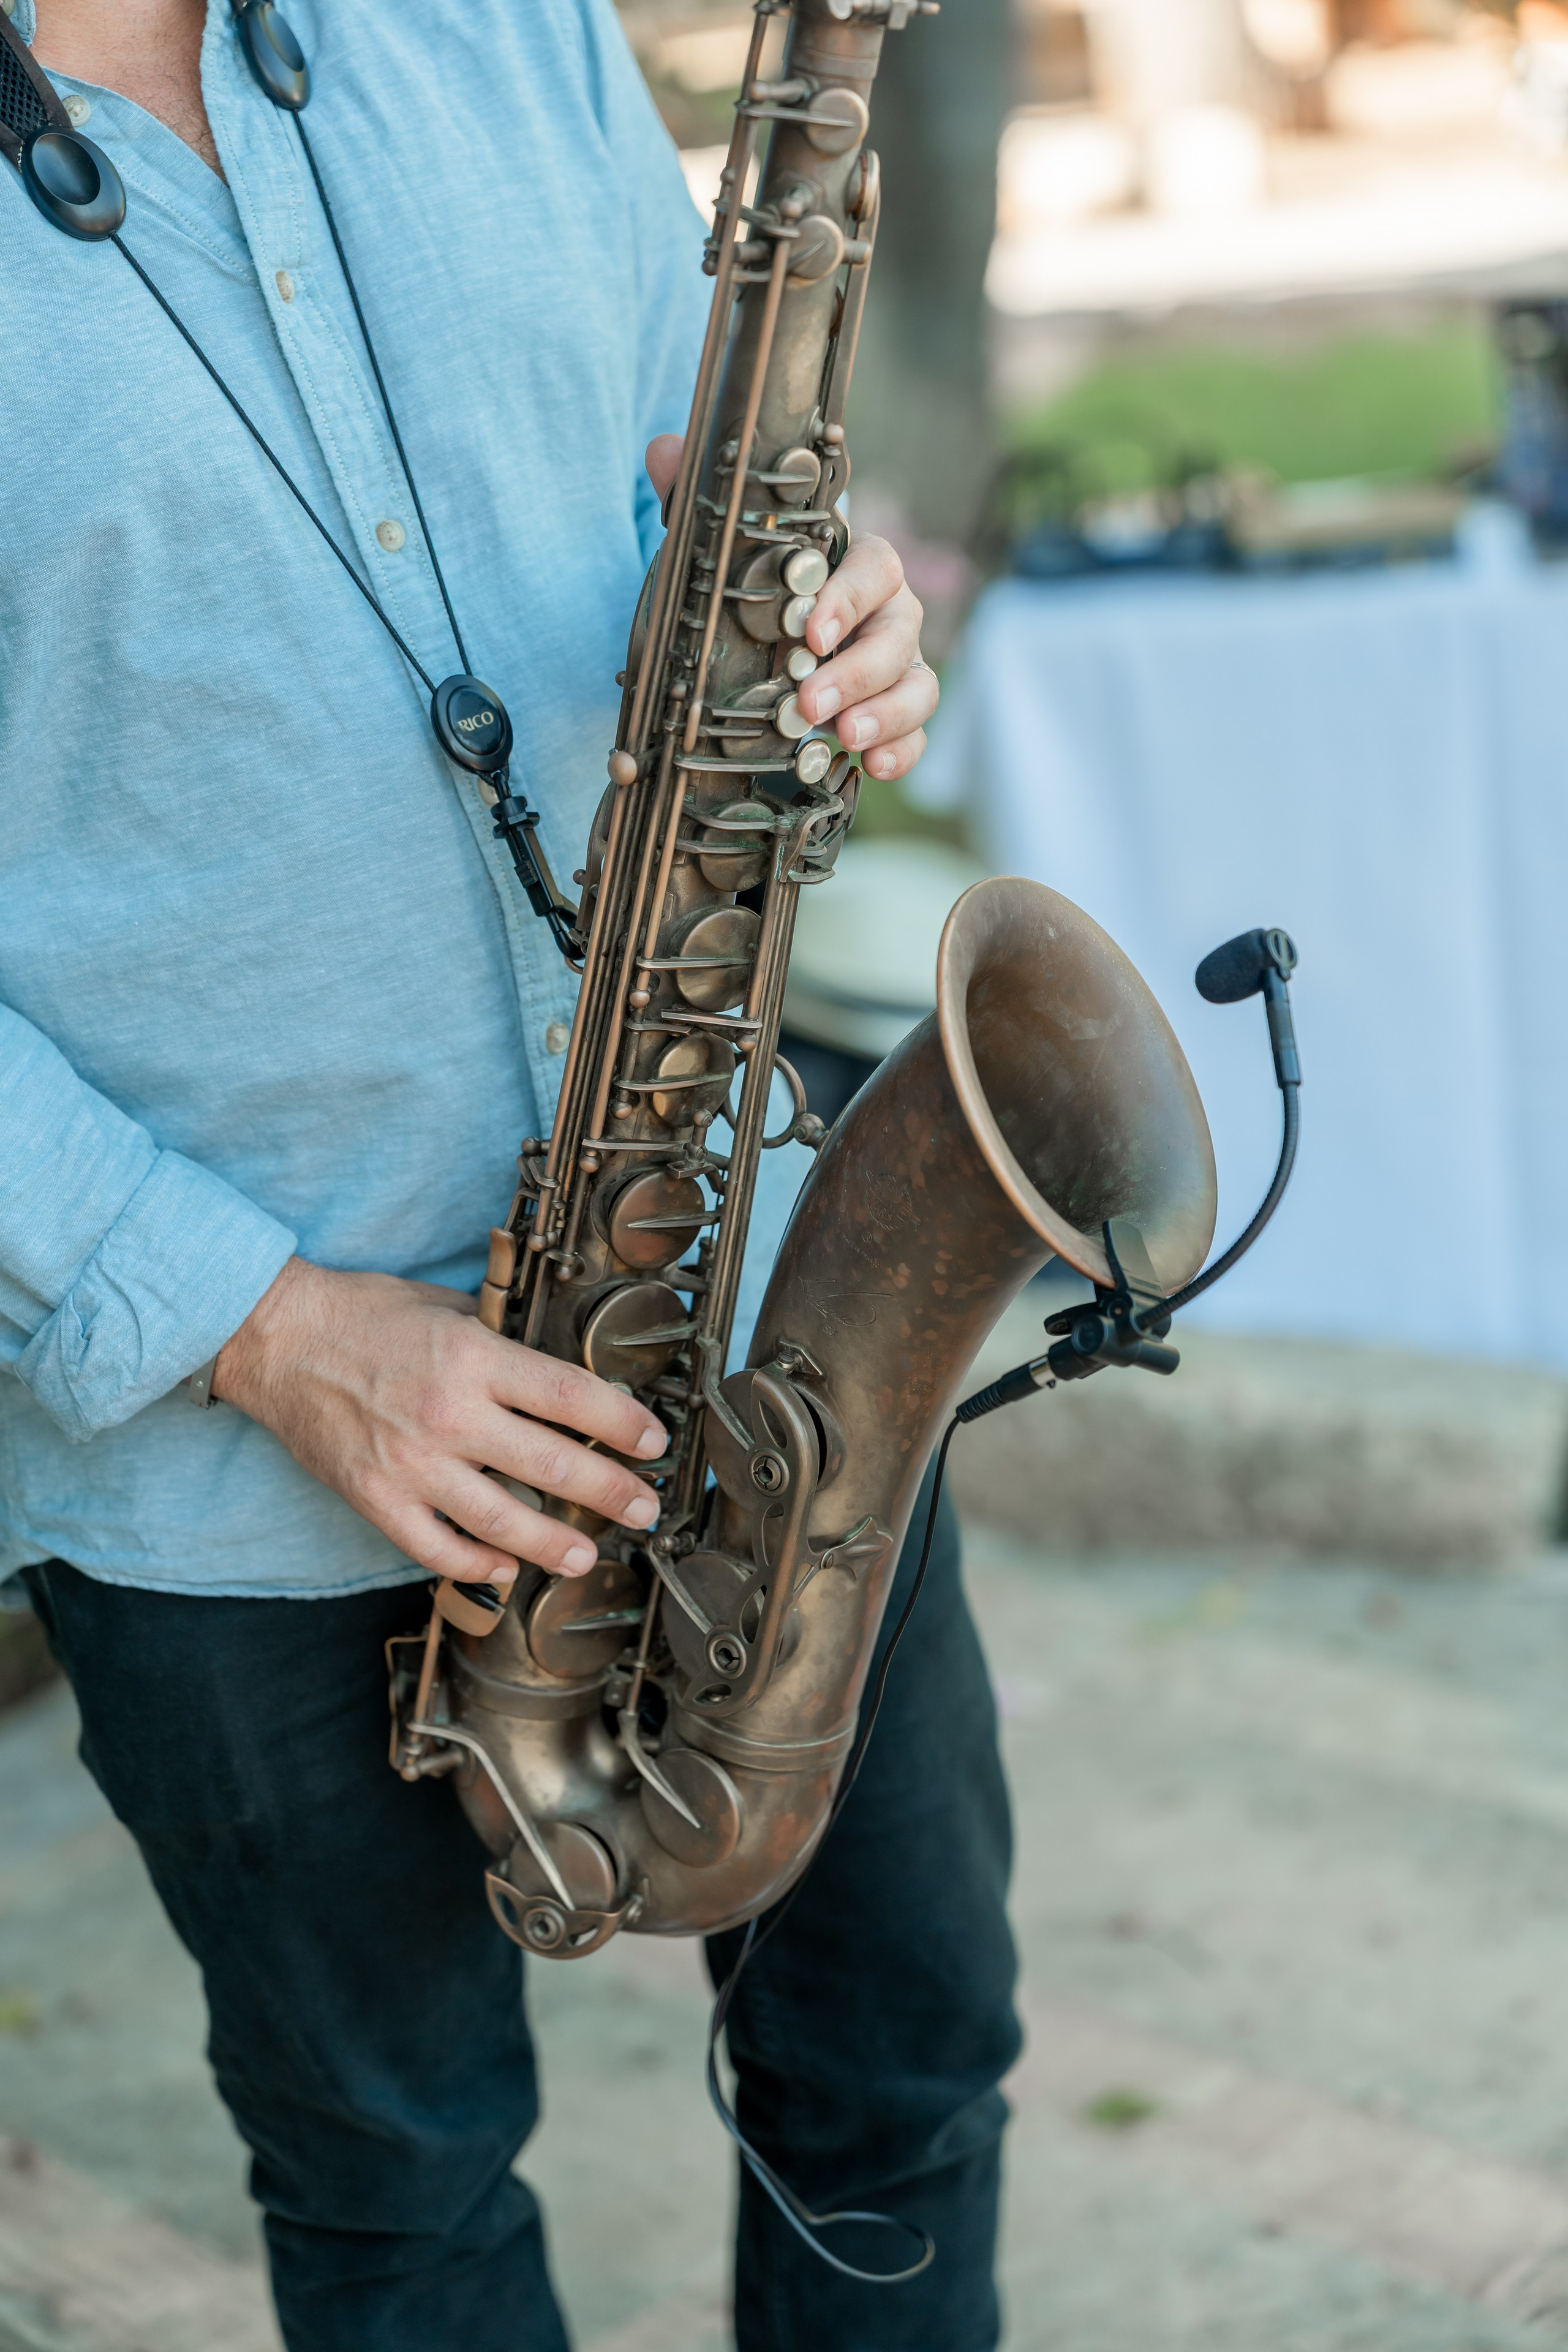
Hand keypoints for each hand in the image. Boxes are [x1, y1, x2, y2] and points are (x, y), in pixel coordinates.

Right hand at [214, 1258, 665, 1585]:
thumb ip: (502, 1343)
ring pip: (501, 1521)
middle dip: (611, 1491)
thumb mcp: (447, 1309)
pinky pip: (435, 1548)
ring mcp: (410, 1464)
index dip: (622, 1423)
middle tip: (644, 1508)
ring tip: (586, 1555)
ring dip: (553, 1543)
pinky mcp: (376, 1498)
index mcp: (472, 1358)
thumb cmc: (363, 1316)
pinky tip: (505, 1568)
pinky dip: (476, 1565)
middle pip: (552, 1464)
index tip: (653, 1442)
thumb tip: (562, 1375)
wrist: (277, 1338)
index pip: (569, 1396)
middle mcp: (447, 1414)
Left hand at [645, 434, 936, 779]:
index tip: (811, 630)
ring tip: (844, 737)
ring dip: (885, 714)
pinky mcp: (898, 715)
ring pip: (917, 685)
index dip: (849, 597)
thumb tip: (665, 450)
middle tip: (810, 701)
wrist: (773, 646)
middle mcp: (889, 614)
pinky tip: (873, 765)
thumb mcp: (725, 554)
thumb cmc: (761, 598)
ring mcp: (899, 666)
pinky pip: (917, 732)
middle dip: (857, 670)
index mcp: (855, 568)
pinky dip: (903, 750)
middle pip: (899, 632)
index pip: (877, 566)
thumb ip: (700, 502)